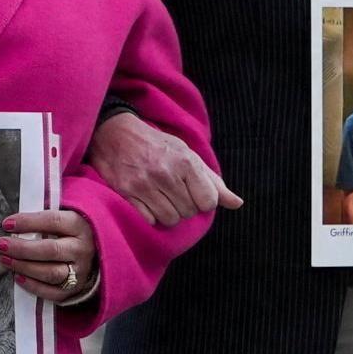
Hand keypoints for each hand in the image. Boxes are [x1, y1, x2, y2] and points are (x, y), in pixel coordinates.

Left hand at [0, 207, 99, 304]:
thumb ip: (42, 219)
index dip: (28, 222)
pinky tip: (18, 277)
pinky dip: (32, 286)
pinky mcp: (75, 289)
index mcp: (80, 226)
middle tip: (1, 244)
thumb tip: (11, 223)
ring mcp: (80, 271)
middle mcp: (82, 249)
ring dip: (23, 267)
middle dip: (21, 248)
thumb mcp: (64, 220)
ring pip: (49, 272)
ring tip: (5, 260)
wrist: (96, 256)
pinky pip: (51, 292)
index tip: (6, 224)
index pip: (52, 221)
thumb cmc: (69, 234)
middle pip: (50, 249)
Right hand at [86, 106, 234, 225]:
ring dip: (167, 213)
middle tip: (173, 192)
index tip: (192, 191)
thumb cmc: (157, 145)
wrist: (115, 134)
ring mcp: (144, 184)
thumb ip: (213, 181)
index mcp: (185, 162)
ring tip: (160, 197)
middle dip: (183, 206)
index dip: (202, 200)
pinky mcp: (126, 193)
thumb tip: (237, 203)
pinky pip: (149, 219)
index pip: (208, 201)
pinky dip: (150, 215)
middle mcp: (166, 173)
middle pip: (188, 212)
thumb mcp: (187, 155)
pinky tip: (146, 200)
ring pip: (169, 219)